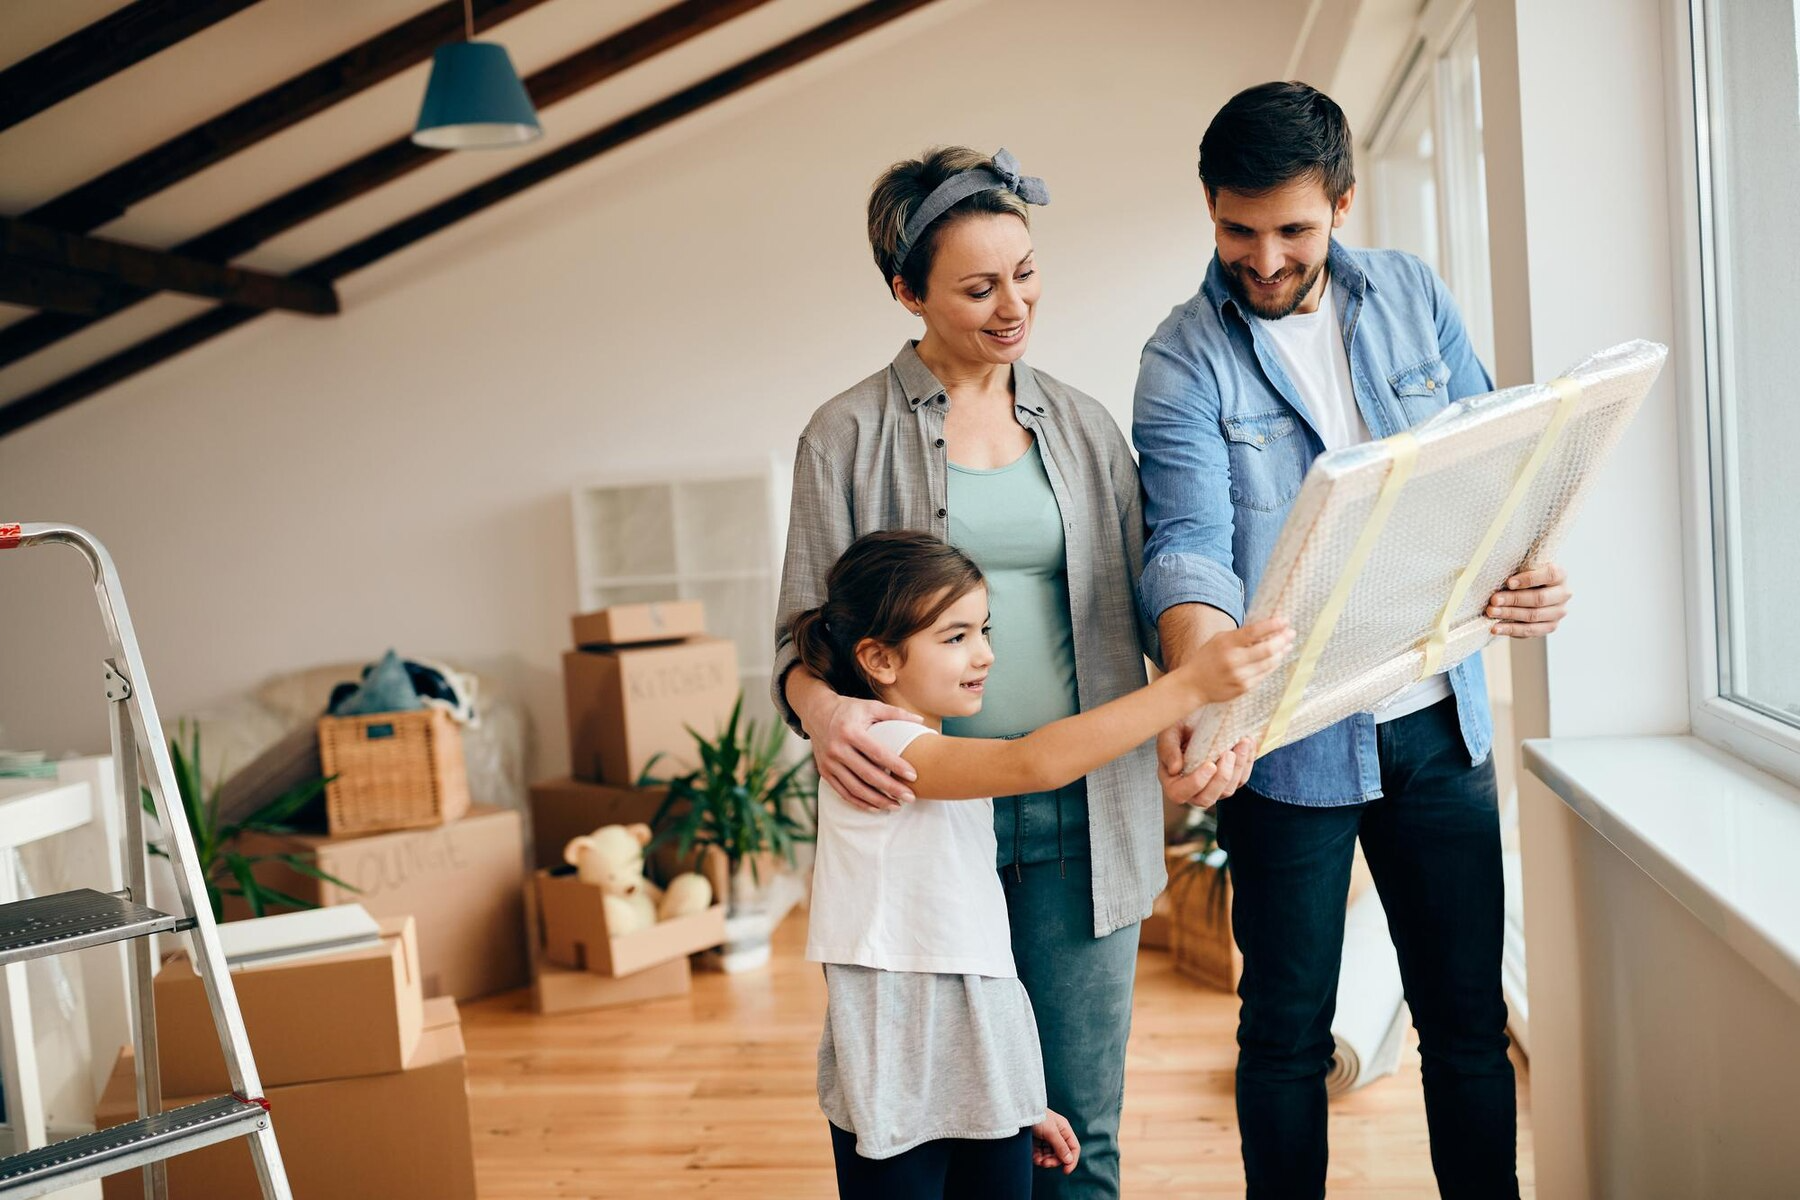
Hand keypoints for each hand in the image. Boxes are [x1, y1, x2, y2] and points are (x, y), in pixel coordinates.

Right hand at [798, 690, 921, 811]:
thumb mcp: (871, 706)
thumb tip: (922, 720)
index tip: (914, 776)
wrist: (817, 713)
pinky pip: (843, 792)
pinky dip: (860, 803)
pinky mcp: (824, 772)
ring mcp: (829, 763)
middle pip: (867, 775)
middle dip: (891, 788)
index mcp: (850, 731)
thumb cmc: (850, 710)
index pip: (877, 753)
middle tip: (910, 797)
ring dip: (877, 800)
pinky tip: (876, 808)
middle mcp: (837, 748)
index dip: (896, 766)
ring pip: (855, 788)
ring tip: (896, 806)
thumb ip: (896, 713)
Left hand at [1031, 1110, 1079, 1173]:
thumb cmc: (1036, 1116)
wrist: (1017, 1112)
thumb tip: (1069, 1160)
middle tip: (1045, 1163)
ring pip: (1050, 1156)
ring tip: (1038, 1160)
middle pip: (1061, 1154)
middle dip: (1054, 1161)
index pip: (1073, 1148)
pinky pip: (1040, 1154)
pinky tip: (1034, 1158)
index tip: (1065, 1171)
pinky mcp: (1036, 1141)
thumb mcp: (1051, 1131)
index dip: (1072, 1160)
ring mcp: (1046, 1138)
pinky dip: (1038, 1158)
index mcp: (1064, 1129)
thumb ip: (1060, 1146)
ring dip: (1045, 1160)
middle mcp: (1057, 1134)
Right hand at [1159, 730, 1254, 809]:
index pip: (1179, 794)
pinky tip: (1249, 743)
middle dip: (1221, 778)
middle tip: (1228, 754)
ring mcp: (1212, 787)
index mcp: (1172, 780)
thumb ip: (1167, 748)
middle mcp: (1192, 789)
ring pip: (1227, 791)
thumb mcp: (1169, 731)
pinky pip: (1240, 780)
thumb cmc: (1179, 725)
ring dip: (1238, 768)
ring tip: (1242, 743)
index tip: (1210, 765)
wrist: (1197, 717)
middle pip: (1206, 799)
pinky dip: (1247, 763)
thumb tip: (1175, 769)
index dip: (1196, 783)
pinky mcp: (1229, 781)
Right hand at [1179, 617, 1293, 703]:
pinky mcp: (1244, 687)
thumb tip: (1267, 630)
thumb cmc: (1207, 658)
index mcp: (1226, 643)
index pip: (1254, 632)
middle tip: (1291, 633)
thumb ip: (1240, 636)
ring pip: (1269, 663)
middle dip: (1283, 639)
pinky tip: (1276, 658)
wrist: (1193, 685)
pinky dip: (1272, 665)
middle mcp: (1233, 660)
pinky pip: (1264, 674)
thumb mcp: (1219, 640)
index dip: (1272, 625)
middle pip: (1267, 649)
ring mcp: (1239, 675)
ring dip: (1281, 652)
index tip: (1285, 620)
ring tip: (1287, 645)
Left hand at [1487, 562, 1571, 637]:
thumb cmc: (1526, 577)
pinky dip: (1510, 629)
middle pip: (1539, 598)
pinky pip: (1530, 631)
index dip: (1528, 579)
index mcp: (1560, 575)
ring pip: (1533, 616)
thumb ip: (1518, 570)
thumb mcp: (1526, 568)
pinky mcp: (1550, 627)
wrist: (1535, 591)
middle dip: (1514, 599)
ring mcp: (1558, 612)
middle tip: (1494, 600)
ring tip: (1491, 612)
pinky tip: (1496, 628)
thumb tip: (1498, 579)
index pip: (1549, 575)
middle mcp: (1563, 594)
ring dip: (1510, 614)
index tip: (1509, 583)